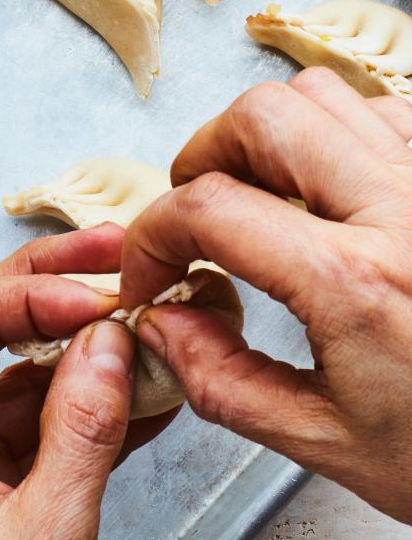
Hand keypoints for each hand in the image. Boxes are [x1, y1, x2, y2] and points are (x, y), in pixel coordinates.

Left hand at [0, 228, 174, 539]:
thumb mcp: (52, 532)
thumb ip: (82, 424)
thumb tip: (106, 338)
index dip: (26, 292)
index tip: (93, 289)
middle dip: (47, 302)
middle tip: (109, 264)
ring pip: (11, 389)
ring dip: (76, 362)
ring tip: (140, 330)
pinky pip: (31, 438)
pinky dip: (80, 417)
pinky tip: (137, 397)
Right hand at [120, 67, 411, 523]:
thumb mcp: (330, 444)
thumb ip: (224, 381)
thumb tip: (162, 323)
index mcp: (356, 285)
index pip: (210, 210)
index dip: (152, 236)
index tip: (151, 272)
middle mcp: (401, 213)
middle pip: (264, 117)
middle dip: (203, 156)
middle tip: (192, 211)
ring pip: (325, 95)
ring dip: (270, 135)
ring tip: (258, 193)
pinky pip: (386, 111)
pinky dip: (337, 133)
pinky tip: (330, 189)